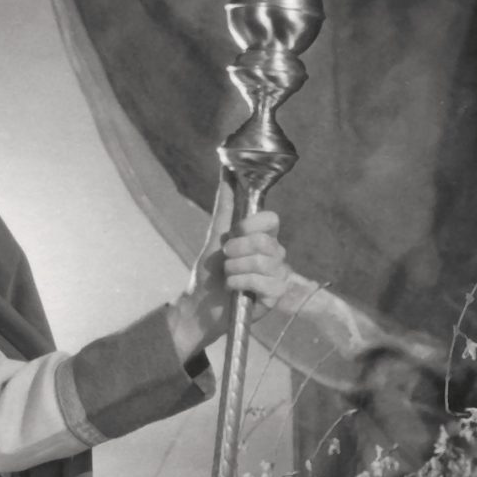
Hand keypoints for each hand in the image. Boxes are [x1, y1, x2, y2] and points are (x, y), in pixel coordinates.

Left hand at [167, 206, 288, 359]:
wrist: (200, 307)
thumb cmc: (209, 274)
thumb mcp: (216, 236)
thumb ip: (225, 205)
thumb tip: (226, 169)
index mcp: (264, 238)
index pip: (272, 220)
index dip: (251, 225)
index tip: (233, 233)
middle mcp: (274, 256)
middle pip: (266, 242)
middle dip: (237, 250)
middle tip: (225, 258)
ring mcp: (277, 276)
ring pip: (263, 263)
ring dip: (235, 269)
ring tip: (228, 276)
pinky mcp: (275, 296)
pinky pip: (263, 283)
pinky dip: (240, 284)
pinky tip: (233, 289)